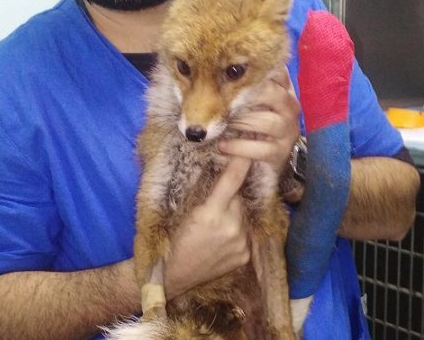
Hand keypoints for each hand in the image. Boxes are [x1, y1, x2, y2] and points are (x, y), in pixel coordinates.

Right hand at [164, 156, 251, 297]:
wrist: (175, 275)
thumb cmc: (174, 238)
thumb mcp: (186, 211)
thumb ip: (206, 192)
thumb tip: (220, 169)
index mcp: (211, 213)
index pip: (232, 180)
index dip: (241, 162)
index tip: (248, 149)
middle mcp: (231, 227)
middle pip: (239, 198)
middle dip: (231, 197)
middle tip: (215, 205)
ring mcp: (241, 243)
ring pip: (243, 215)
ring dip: (235, 214)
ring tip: (217, 226)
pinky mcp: (245, 255)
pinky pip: (246, 234)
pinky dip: (237, 232)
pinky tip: (222, 239)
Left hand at [219, 67, 300, 174]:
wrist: (262, 162)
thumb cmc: (253, 128)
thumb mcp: (250, 105)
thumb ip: (244, 88)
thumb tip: (219, 68)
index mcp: (284, 92)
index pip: (277, 72)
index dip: (257, 71)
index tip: (234, 72)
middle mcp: (290, 109)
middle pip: (274, 93)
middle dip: (247, 95)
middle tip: (226, 100)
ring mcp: (288, 132)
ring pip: (267, 121)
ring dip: (242, 122)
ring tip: (223, 124)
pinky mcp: (280, 153)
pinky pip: (260, 148)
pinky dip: (238, 146)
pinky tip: (223, 146)